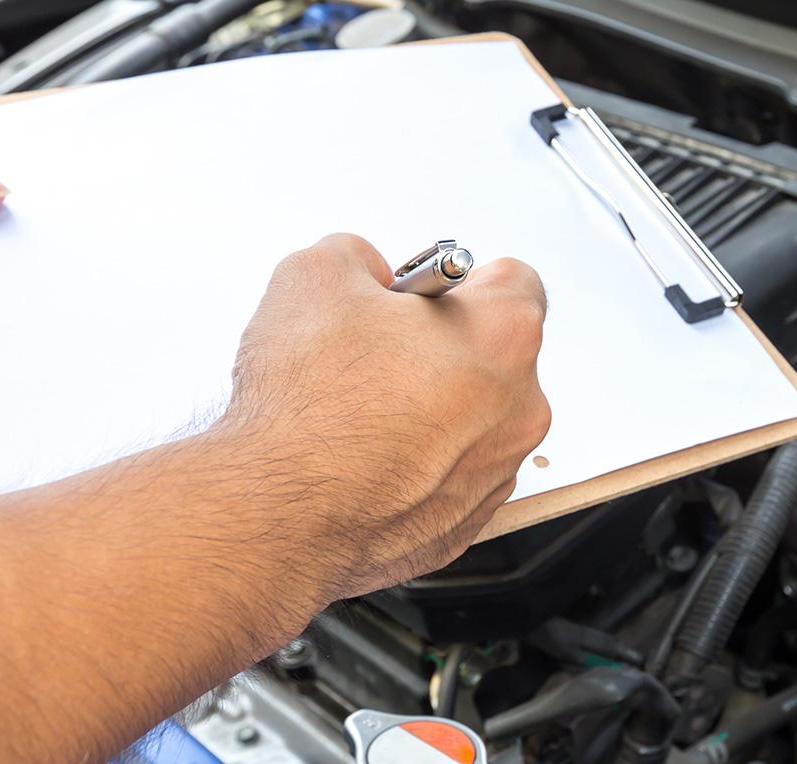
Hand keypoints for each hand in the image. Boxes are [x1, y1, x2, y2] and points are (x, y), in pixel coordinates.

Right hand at [208, 233, 551, 602]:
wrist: (278, 514)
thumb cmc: (307, 409)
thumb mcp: (314, 274)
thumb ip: (358, 255)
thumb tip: (364, 272)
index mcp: (503, 334)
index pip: (512, 280)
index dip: (452, 281)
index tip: (415, 297)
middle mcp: (518, 407)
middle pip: (491, 354)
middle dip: (438, 347)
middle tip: (374, 354)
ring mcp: (496, 471)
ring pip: (470, 419)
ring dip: (428, 409)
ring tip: (359, 414)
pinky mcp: (466, 521)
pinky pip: (448, 474)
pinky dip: (415, 464)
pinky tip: (363, 460)